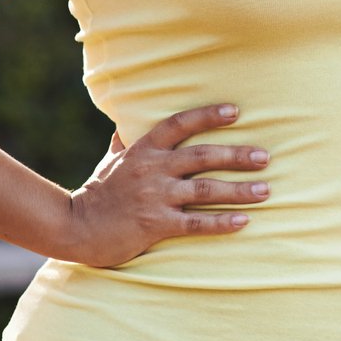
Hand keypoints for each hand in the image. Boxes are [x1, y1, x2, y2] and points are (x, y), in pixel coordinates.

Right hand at [58, 103, 268, 266]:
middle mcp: (151, 170)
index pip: (179, 124)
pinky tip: (243, 221)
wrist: (75, 228)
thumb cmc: (99, 193)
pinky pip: (195, 223)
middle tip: (265, 157)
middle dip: (236, 156)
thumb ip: (126, 142)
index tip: (236, 112)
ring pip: (205, 190)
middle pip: (202, 156)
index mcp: (143, 150)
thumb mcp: (112, 161)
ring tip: (265, 190)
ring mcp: (154, 197)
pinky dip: (221, 222)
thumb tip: (127, 121)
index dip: (207, 116)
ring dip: (238, 191)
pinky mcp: (155, 225)